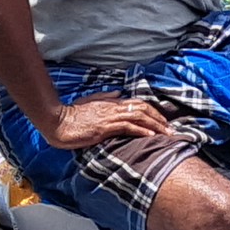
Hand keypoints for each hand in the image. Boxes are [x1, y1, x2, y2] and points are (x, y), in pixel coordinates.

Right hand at [36, 93, 172, 150]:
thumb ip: (106, 98)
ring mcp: (109, 117)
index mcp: (111, 103)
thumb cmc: (72, 115)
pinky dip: (141, 130)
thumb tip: (119, 94)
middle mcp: (113, 108)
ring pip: (139, 117)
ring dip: (156, 125)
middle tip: (171, 129)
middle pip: (143, 109)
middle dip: (160, 118)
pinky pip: (127, 127)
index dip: (153, 111)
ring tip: (167, 133)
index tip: (163, 121)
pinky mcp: (104, 128)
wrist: (57, 122)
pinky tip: (151, 135)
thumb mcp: (90, 102)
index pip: (138, 104)